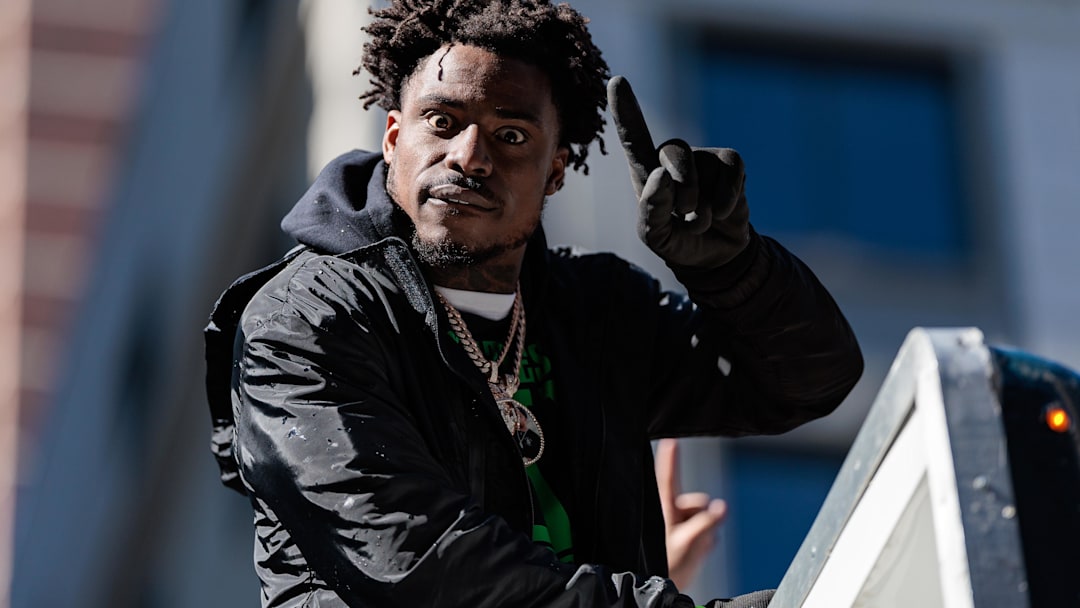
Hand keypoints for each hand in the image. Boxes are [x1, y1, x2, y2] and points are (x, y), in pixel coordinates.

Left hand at [607, 75, 750, 268]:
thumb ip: (652, 211)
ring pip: (700, 166)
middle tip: (684, 215)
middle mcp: (671, 158)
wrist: (715, 254)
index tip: (616, 80)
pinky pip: (731, 170)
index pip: (634, 137)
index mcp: (645, 171)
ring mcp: (702, 158)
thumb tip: (661, 175)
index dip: (625, 110)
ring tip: (699, 220)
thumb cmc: (676, 241)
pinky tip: (723, 212)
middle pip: (672, 151)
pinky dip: (727, 198)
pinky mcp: (729, 164)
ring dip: (701, 205)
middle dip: (680, 190)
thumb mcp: (655, 236)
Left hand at [656, 438, 726, 589]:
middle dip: (702, 518)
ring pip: (705, 517)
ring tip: (690, 549)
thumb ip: (707, 523)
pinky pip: (707, 531)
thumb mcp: (689, 542)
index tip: (671, 439)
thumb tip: (723, 505)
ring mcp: (681, 523)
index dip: (671, 457)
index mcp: (665, 508)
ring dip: (704, 533)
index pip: (669, 476)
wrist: (664, 587)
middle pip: (698, 501)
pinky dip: (705, 542)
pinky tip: (695, 553)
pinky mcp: (689, 534)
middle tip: (692, 539)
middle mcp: (671, 511)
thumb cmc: (666, 565)